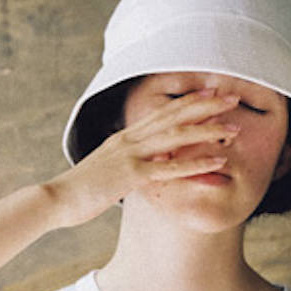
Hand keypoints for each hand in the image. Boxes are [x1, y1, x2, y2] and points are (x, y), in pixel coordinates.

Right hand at [42, 89, 240, 228]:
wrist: (56, 199)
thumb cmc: (81, 189)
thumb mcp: (108, 169)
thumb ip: (129, 163)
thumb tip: (147, 164)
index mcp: (125, 137)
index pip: (162, 111)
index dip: (188, 99)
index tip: (212, 91)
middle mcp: (130, 139)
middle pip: (173, 115)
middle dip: (205, 104)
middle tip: (233, 97)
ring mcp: (130, 155)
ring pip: (176, 136)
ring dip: (207, 131)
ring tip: (234, 129)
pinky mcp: (130, 175)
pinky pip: (170, 168)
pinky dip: (196, 163)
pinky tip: (218, 162)